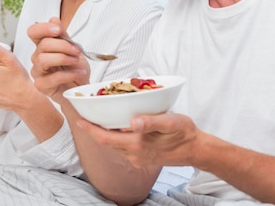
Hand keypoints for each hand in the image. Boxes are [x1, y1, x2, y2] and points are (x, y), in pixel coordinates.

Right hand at [29, 17, 90, 103]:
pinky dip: (69, 74)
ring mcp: (38, 72)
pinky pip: (53, 77)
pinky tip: (79, 73)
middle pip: (43, 45)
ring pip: (43, 60)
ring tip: (76, 61)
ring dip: (64, 58)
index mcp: (44, 45)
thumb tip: (54, 20)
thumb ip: (64, 35)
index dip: (43, 28)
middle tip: (77, 50)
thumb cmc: (75, 68)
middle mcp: (38, 57)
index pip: (33, 32)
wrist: (82, 87)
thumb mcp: (74, 49)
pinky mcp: (41, 86)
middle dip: (63, 46)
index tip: (58, 30)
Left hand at [77, 112, 199, 167]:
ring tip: (100, 118)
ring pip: (115, 145)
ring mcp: (138, 158)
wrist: (196, 149)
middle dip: (94, 130)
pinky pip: (124, 148)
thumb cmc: (184, 132)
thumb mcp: (170, 121)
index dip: (90, 129)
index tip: (78, 120)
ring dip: (106, 133)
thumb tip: (134, 122)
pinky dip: (118, 137)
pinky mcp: (143, 158)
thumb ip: (151, 122)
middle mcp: (134, 154)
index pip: (105, 138)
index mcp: (138, 144)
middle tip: (85, 115)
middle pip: (107, 142)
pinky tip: (120, 127)